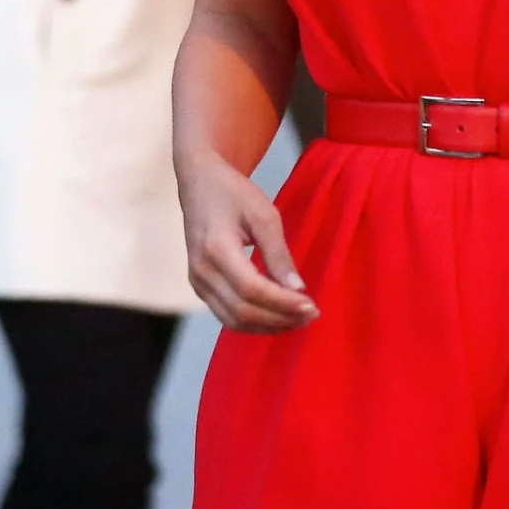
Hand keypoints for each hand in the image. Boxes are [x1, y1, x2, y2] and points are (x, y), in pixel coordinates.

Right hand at [177, 149, 318, 332]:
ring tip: (299, 319)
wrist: (200, 183)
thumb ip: (279, 253)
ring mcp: (197, 281)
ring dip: (268, 325)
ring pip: (233, 320)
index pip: (251, 289)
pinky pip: (226, 315)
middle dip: (280, 318)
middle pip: (242, 310)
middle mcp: (201, 271)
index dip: (282, 303)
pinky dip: (253, 322)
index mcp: (216, 248)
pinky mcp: (199, 286)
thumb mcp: (263, 214)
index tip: (311, 306)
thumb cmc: (234, 193)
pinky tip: (277, 316)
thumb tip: (298, 289)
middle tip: (311, 315)